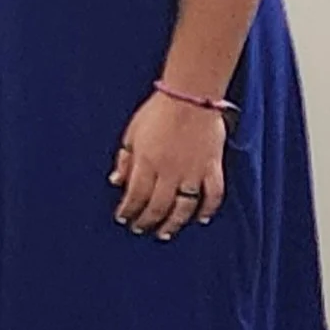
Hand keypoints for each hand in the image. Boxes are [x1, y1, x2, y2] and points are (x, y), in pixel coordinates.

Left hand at [108, 90, 226, 238]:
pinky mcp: (213, 167)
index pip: (135, 195)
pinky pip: (213, 195)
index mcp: (147, 162)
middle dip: (147, 221)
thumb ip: (125, 159)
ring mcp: (193, 171)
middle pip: (157, 206)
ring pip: (183, 207)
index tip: (123, 218)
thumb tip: (116, 181)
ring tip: (165, 232)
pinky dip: (207, 209)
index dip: (128, 210)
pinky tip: (200, 219)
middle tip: (140, 229)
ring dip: (173, 223)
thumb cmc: (159, 111)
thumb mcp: (132, 133)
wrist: (191, 96)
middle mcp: (169, 171)